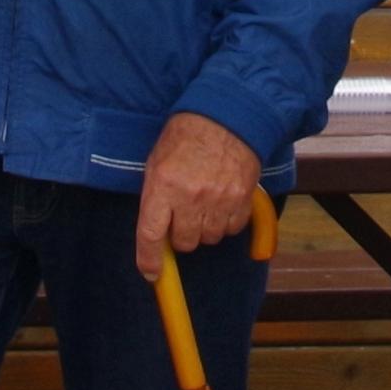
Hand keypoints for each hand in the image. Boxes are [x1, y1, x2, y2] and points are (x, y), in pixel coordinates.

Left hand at [135, 111, 261, 279]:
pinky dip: (226, 221)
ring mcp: (218, 200)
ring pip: (210, 238)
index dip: (149, 259)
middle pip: (185, 243)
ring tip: (204, 203)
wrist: (226, 117)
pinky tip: (222, 201)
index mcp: (163, 186)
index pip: (150, 235)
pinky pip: (232, 228)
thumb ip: (155, 197)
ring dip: (205, 228)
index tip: (151, 272)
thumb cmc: (186, 137)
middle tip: (183, 216)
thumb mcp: (157, 162)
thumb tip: (155, 231)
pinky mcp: (241, 200)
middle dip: (182, 235)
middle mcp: (190, 197)